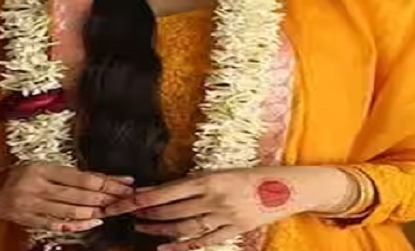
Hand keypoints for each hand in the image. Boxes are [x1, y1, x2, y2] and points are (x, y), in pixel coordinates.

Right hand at [0, 164, 133, 232]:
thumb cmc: (23, 174)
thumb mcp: (43, 166)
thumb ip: (68, 174)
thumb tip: (102, 179)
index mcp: (42, 168)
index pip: (80, 177)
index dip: (105, 181)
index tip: (124, 183)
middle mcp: (36, 186)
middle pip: (78, 195)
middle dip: (105, 198)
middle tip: (124, 199)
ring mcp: (32, 206)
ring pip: (69, 212)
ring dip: (94, 212)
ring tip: (112, 210)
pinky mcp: (29, 221)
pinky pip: (57, 225)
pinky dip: (78, 225)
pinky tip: (92, 222)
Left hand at [104, 166, 352, 250]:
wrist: (289, 187)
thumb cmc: (256, 175)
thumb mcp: (225, 171)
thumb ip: (200, 182)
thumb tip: (168, 189)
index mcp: (211, 178)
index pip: (168, 191)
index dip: (144, 198)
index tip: (125, 200)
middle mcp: (214, 198)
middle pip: (171, 211)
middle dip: (145, 214)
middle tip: (125, 214)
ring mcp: (224, 217)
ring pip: (183, 227)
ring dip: (158, 229)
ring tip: (140, 228)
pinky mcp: (233, 230)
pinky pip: (202, 241)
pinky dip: (181, 246)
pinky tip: (164, 248)